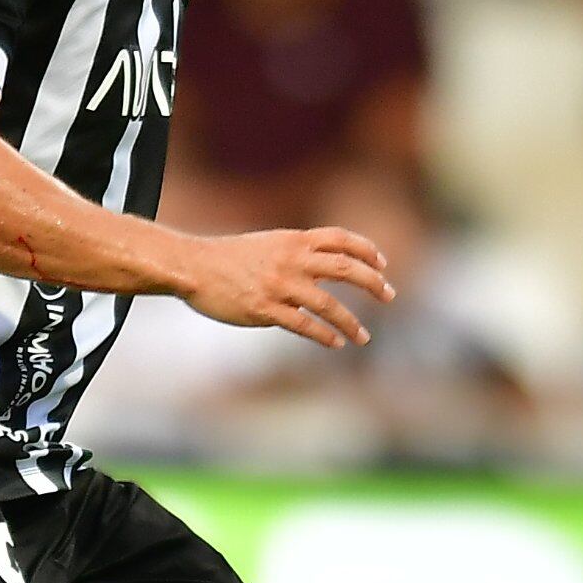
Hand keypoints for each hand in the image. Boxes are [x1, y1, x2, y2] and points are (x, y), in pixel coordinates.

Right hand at [176, 225, 396, 349]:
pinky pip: (303, 325)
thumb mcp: (268, 244)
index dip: (367, 250)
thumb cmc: (229, 258)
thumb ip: (296, 251)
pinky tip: (335, 343)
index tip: (383, 264)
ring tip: (364, 337)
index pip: (341, 239)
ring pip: (329, 305)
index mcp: (293, 240)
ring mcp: (279, 285)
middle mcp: (291, 260)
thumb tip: (324, 265)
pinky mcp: (265, 310)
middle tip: (389, 296)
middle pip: (345, 269)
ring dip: (351, 323)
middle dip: (373, 283)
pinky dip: (324, 335)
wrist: (193, 266)